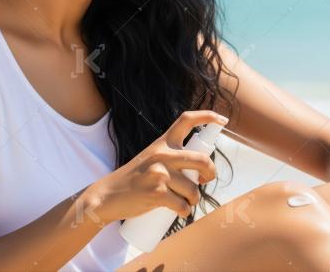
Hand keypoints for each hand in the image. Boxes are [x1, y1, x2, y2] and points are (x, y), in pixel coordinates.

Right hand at [84, 110, 227, 224]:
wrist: (107, 195)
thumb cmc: (134, 179)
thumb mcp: (151, 158)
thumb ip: (172, 157)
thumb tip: (201, 168)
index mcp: (162, 142)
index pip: (186, 120)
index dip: (208, 116)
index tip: (223, 119)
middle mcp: (162, 154)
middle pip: (202, 160)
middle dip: (211, 173)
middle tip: (206, 180)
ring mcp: (159, 173)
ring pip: (193, 189)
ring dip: (194, 200)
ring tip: (186, 202)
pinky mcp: (157, 193)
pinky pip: (183, 205)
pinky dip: (185, 212)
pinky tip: (180, 212)